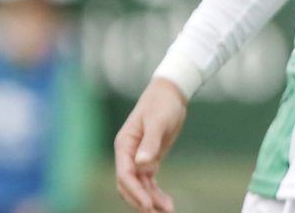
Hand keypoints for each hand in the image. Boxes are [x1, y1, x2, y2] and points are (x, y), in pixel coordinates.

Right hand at [114, 78, 186, 212]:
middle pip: (129, 185)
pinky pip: (149, 182)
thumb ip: (150, 142)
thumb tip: (141, 163)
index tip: (148, 205)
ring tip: (168, 211)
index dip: (135, 192)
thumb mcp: (158, 121)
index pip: (125, 175)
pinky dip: (156, 193)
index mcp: (124, 145)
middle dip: (141, 201)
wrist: (171, 93)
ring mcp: (138, 159)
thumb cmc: (162, 103)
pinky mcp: (150, 160)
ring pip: (140, 187)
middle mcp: (128, 155)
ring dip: (151, 200)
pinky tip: (167, 204)